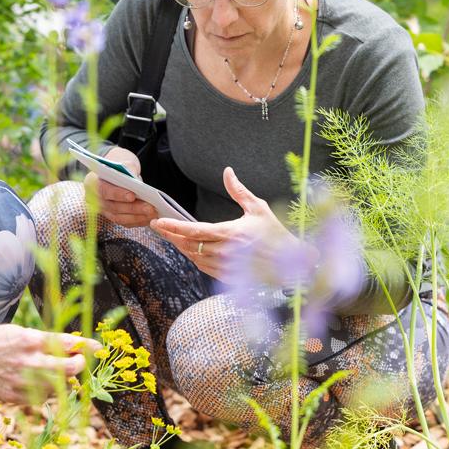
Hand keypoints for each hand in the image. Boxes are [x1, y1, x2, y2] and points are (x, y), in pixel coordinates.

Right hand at [0, 325, 99, 402]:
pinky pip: (40, 399)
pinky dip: (47, 392)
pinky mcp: (12, 396)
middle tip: (79, 363)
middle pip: (69, 368)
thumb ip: (42, 341)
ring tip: (59, 374)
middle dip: (80, 365)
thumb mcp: (17, 332)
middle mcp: (27, 361)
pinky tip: (42, 385)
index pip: (67, 344)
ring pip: (57, 387)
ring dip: (63, 381)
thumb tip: (70, 346)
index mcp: (29, 340)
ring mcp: (20, 381)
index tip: (97, 349)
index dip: (85, 347)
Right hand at [84, 146, 156, 226]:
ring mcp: (103, 210)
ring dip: (137, 216)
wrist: (118, 172)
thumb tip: (135, 180)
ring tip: (153, 213)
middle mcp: (94, 198)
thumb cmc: (120, 165)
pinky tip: (150, 218)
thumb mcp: (124, 161)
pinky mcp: (112, 217)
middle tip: (150, 207)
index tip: (132, 196)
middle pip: (113, 207)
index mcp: (92, 182)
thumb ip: (128, 169)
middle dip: (133, 208)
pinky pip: (125, 222)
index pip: (104, 190)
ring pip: (119, 217)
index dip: (118, 194)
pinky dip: (138, 221)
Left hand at [148, 167, 299, 279]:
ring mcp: (224, 266)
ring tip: (172, 236)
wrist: (290, 264)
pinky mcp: (227, 276)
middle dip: (171, 236)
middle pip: (187, 245)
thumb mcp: (258, 208)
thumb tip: (228, 172)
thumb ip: (238, 191)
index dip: (173, 227)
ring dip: (181, 247)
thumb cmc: (275, 234)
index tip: (158, 222)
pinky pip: (203, 267)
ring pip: (193, 257)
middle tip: (160, 228)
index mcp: (230, 233)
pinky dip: (193, 257)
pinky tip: (190, 249)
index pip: (193, 230)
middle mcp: (224, 252)